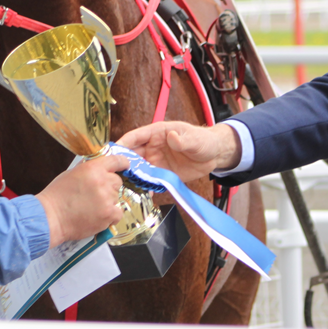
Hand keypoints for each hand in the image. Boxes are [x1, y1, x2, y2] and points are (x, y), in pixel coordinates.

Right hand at [35, 153, 129, 247]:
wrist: (50, 217)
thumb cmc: (57, 196)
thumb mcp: (72, 173)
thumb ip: (89, 170)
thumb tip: (100, 168)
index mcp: (93, 168)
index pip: (116, 160)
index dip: (122, 164)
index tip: (124, 166)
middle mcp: (102, 181)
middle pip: (117, 181)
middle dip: (109, 186)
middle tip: (96, 194)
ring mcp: (106, 198)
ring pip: (117, 197)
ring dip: (108, 201)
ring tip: (92, 207)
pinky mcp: (108, 214)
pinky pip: (118, 212)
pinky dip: (111, 215)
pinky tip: (98, 215)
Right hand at [116, 121, 239, 182]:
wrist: (214, 155)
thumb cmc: (204, 140)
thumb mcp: (195, 139)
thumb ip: (183, 139)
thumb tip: (172, 137)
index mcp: (157, 133)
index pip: (136, 136)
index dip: (124, 144)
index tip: (113, 153)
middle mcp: (153, 147)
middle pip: (133, 155)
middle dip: (123, 164)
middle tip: (115, 176)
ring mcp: (156, 161)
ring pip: (138, 169)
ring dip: (131, 177)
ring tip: (123, 188)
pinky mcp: (162, 174)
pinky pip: (149, 181)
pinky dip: (143, 187)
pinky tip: (139, 196)